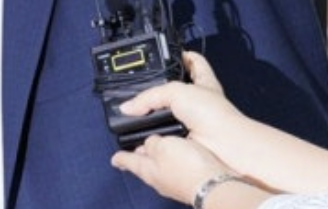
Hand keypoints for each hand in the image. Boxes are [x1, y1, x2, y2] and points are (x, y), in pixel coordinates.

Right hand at [110, 51, 247, 200]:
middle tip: (142, 85)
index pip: (193, 61)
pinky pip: (163, 134)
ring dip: (155, 114)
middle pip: (176, 87)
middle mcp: (198, 99)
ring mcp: (192, 119)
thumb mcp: (175, 91)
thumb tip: (128, 107)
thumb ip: (149, 96)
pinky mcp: (184, 138)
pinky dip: (154, 135)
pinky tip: (143, 132)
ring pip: (167, 112)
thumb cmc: (212, 112)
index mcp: (203, 80)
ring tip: (137, 111)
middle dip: (160, 88)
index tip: (167, 52)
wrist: (221, 144)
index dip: (181, 54)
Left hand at [112, 132, 232, 203]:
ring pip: (161, 166)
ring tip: (158, 145)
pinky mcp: (189, 181)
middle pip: (145, 165)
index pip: (130, 162)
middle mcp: (160, 179)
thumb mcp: (161, 146)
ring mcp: (175, 182)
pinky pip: (176, 168)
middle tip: (136, 147)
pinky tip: (179, 153)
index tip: (113, 158)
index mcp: (148, 170)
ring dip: (158, 156)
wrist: (214, 184)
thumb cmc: (186, 166)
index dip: (121, 157)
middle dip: (141, 155)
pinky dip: (173, 159)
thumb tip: (150, 143)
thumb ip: (151, 142)